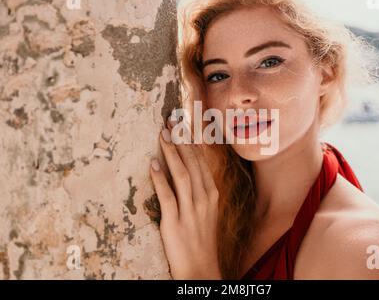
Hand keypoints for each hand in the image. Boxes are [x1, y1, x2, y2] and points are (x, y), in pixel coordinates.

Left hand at [149, 118, 221, 279]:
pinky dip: (160, 180)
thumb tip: (189, 171)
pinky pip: (168, 197)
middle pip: (193, 164)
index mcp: (212, 195)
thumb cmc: (202, 240)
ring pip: (182, 175)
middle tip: (171, 121)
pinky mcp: (175, 223)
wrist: (201, 269)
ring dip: (172, 153)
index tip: (183, 125)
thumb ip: (200, 191)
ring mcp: (191, 211)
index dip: (191, 142)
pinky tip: (153, 165)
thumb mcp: (207, 212)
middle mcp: (204, 199)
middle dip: (182, 141)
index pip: (202, 162)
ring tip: (163, 135)